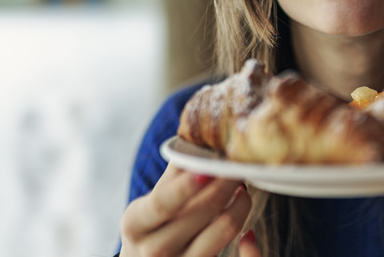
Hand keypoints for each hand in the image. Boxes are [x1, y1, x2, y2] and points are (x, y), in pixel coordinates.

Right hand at [120, 164, 251, 256]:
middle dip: (225, 185)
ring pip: (223, 232)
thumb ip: (174, 174)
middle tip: (238, 167)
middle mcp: (154, 249)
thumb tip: (200, 138)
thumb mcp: (149, 203)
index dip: (187, 185)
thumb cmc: (150, 229)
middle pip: (201, 212)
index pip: (163, 202)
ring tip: (242, 189)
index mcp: (136, 223)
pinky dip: (247, 244)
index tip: (210, 168)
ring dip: (240, 205)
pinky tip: (247, 229)